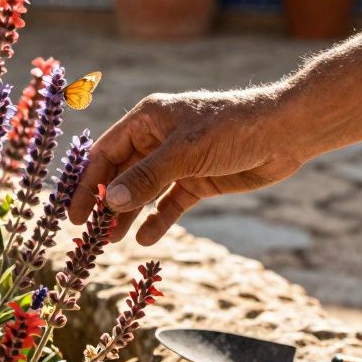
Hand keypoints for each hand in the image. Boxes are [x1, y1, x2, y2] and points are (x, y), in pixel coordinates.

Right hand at [67, 88, 310, 244]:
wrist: (285, 132)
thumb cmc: (233, 128)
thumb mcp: (185, 152)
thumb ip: (148, 177)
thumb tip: (112, 202)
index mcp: (147, 120)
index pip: (106, 153)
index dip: (88, 183)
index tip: (75, 214)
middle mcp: (157, 139)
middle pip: (122, 174)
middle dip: (106, 203)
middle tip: (90, 235)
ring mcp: (178, 161)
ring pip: (143, 191)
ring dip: (128, 215)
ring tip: (112, 241)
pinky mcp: (198, 180)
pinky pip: (170, 203)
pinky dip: (158, 220)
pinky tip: (146, 240)